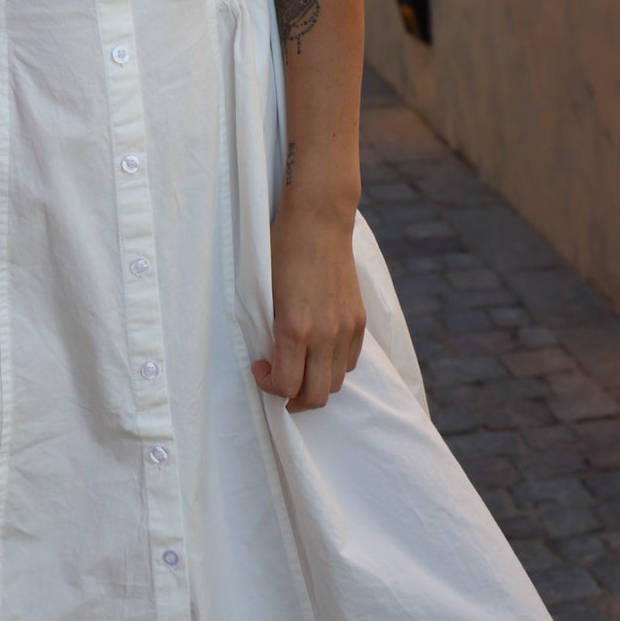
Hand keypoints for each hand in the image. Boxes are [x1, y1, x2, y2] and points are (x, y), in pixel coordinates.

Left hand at [250, 200, 365, 411]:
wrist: (319, 220)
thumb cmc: (282, 250)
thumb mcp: (265, 294)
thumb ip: (271, 332)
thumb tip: (272, 358)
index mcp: (295, 328)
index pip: (286, 386)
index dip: (268, 386)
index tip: (259, 369)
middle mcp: (325, 334)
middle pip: (315, 396)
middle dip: (293, 400)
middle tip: (278, 386)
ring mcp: (346, 328)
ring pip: (335, 383)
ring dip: (315, 385)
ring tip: (299, 369)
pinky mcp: (360, 320)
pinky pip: (350, 362)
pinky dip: (333, 367)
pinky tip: (318, 352)